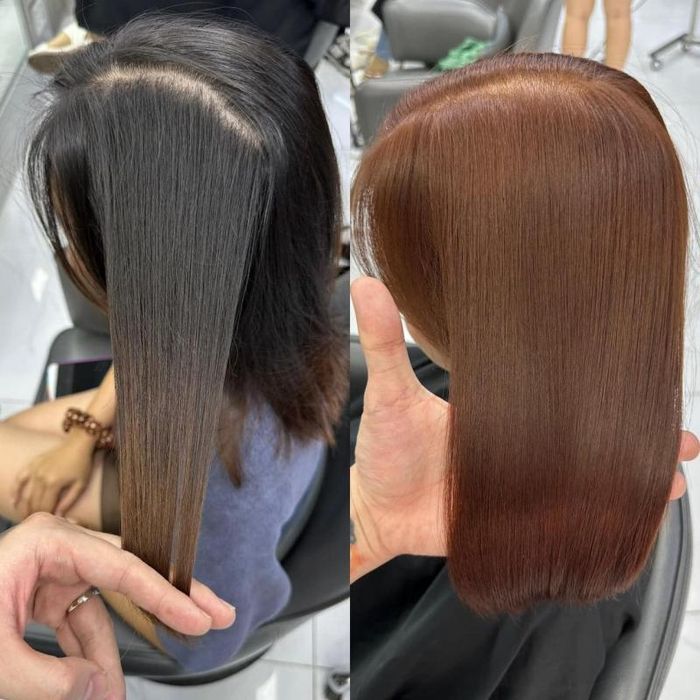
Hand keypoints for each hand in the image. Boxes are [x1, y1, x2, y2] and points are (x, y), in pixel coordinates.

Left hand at [0, 513, 234, 699]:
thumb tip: (98, 692)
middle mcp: (57, 549)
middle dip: (169, 603)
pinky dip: (90, 660)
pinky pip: (81, 627)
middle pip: (129, 575)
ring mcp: (53, 572)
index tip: (201, 618)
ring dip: (112, 659)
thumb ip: (50, 680)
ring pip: (104, 611)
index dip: (167, 597)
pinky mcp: (45, 596)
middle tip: (215, 616)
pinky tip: (98, 687)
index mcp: (47, 542)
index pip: (123, 568)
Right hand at [13, 434, 94, 517]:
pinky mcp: (32, 464)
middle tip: (36, 524)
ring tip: (26, 518)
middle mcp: (41, 477)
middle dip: (34, 515)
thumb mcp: (80, 484)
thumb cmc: (83, 464)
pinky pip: (19, 479)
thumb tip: (59, 516)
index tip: (48, 525)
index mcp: (54, 483)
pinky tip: (14, 502)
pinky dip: (15, 491)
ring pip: (26, 494)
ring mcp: (35, 470)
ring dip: (24, 507)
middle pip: (34, 502)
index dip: (46, 517)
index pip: (45, 507)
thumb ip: (69, 501)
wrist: (78, 442)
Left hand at [351, 277, 699, 573]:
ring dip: (628, 479)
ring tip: (674, 476)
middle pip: (584, 437)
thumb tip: (366, 284)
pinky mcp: (513, 523)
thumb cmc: (381, 452)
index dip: (593, 385)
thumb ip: (384, 344)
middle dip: (632, 434)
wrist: (372, 512)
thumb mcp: (387, 393)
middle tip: (680, 431)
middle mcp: (518, 449)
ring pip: (585, 481)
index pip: (556, 393)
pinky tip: (630, 520)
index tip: (634, 368)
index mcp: (499, 412)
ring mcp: (519, 487)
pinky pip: (564, 521)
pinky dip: (597, 520)